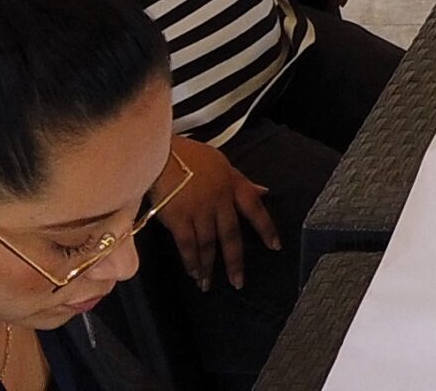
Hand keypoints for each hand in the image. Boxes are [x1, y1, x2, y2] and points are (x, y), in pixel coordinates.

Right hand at [155, 136, 278, 291]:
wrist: (160, 152)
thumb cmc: (189, 155)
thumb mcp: (221, 163)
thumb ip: (242, 181)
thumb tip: (263, 191)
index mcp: (233, 184)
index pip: (255, 208)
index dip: (266, 228)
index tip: (275, 247)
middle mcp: (220, 200)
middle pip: (231, 235)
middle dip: (235, 261)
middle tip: (238, 282)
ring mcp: (200, 210)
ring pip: (208, 244)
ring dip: (209, 266)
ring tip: (207, 284)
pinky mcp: (179, 218)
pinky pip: (188, 244)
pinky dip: (191, 260)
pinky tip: (193, 273)